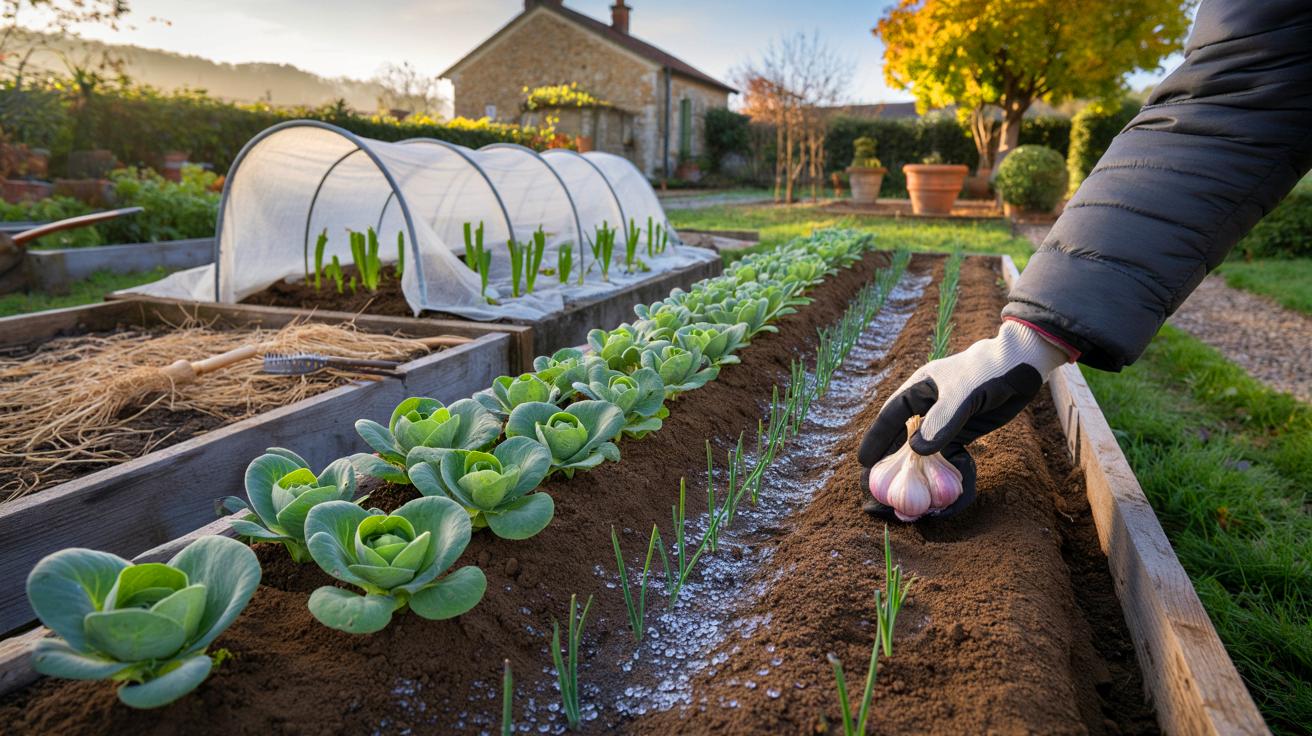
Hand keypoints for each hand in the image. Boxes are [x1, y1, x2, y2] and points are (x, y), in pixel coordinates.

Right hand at [857, 319, 1070, 519]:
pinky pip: (950, 456)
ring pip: (926, 451)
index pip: (889, 417)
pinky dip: (947, 474)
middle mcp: (927, 407)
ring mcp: (945, 421)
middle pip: (903, 438)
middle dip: (893, 462)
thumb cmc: (986, 371)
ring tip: (910, 497)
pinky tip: (945, 494)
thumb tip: (916, 450)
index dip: (876, 439)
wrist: (1021, 366)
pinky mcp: (963, 432)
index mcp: (918, 390)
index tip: (864, 462)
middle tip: (881, 487)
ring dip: (920, 473)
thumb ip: (940, 422)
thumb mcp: (962, 394)